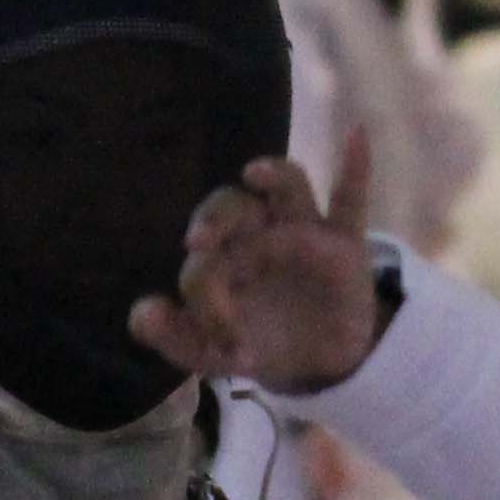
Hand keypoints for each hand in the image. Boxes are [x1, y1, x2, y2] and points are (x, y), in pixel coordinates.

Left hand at [131, 133, 385, 392]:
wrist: (320, 364)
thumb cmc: (258, 342)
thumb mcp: (212, 351)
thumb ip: (172, 336)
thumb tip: (143, 313)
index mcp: (222, 255)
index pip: (204, 259)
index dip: (205, 294)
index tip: (221, 339)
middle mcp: (259, 233)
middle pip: (235, 204)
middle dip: (215, 217)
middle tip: (197, 242)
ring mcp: (304, 233)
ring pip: (289, 186)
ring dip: (273, 174)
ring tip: (254, 173)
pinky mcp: (346, 245)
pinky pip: (352, 199)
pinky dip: (356, 168)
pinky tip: (356, 135)